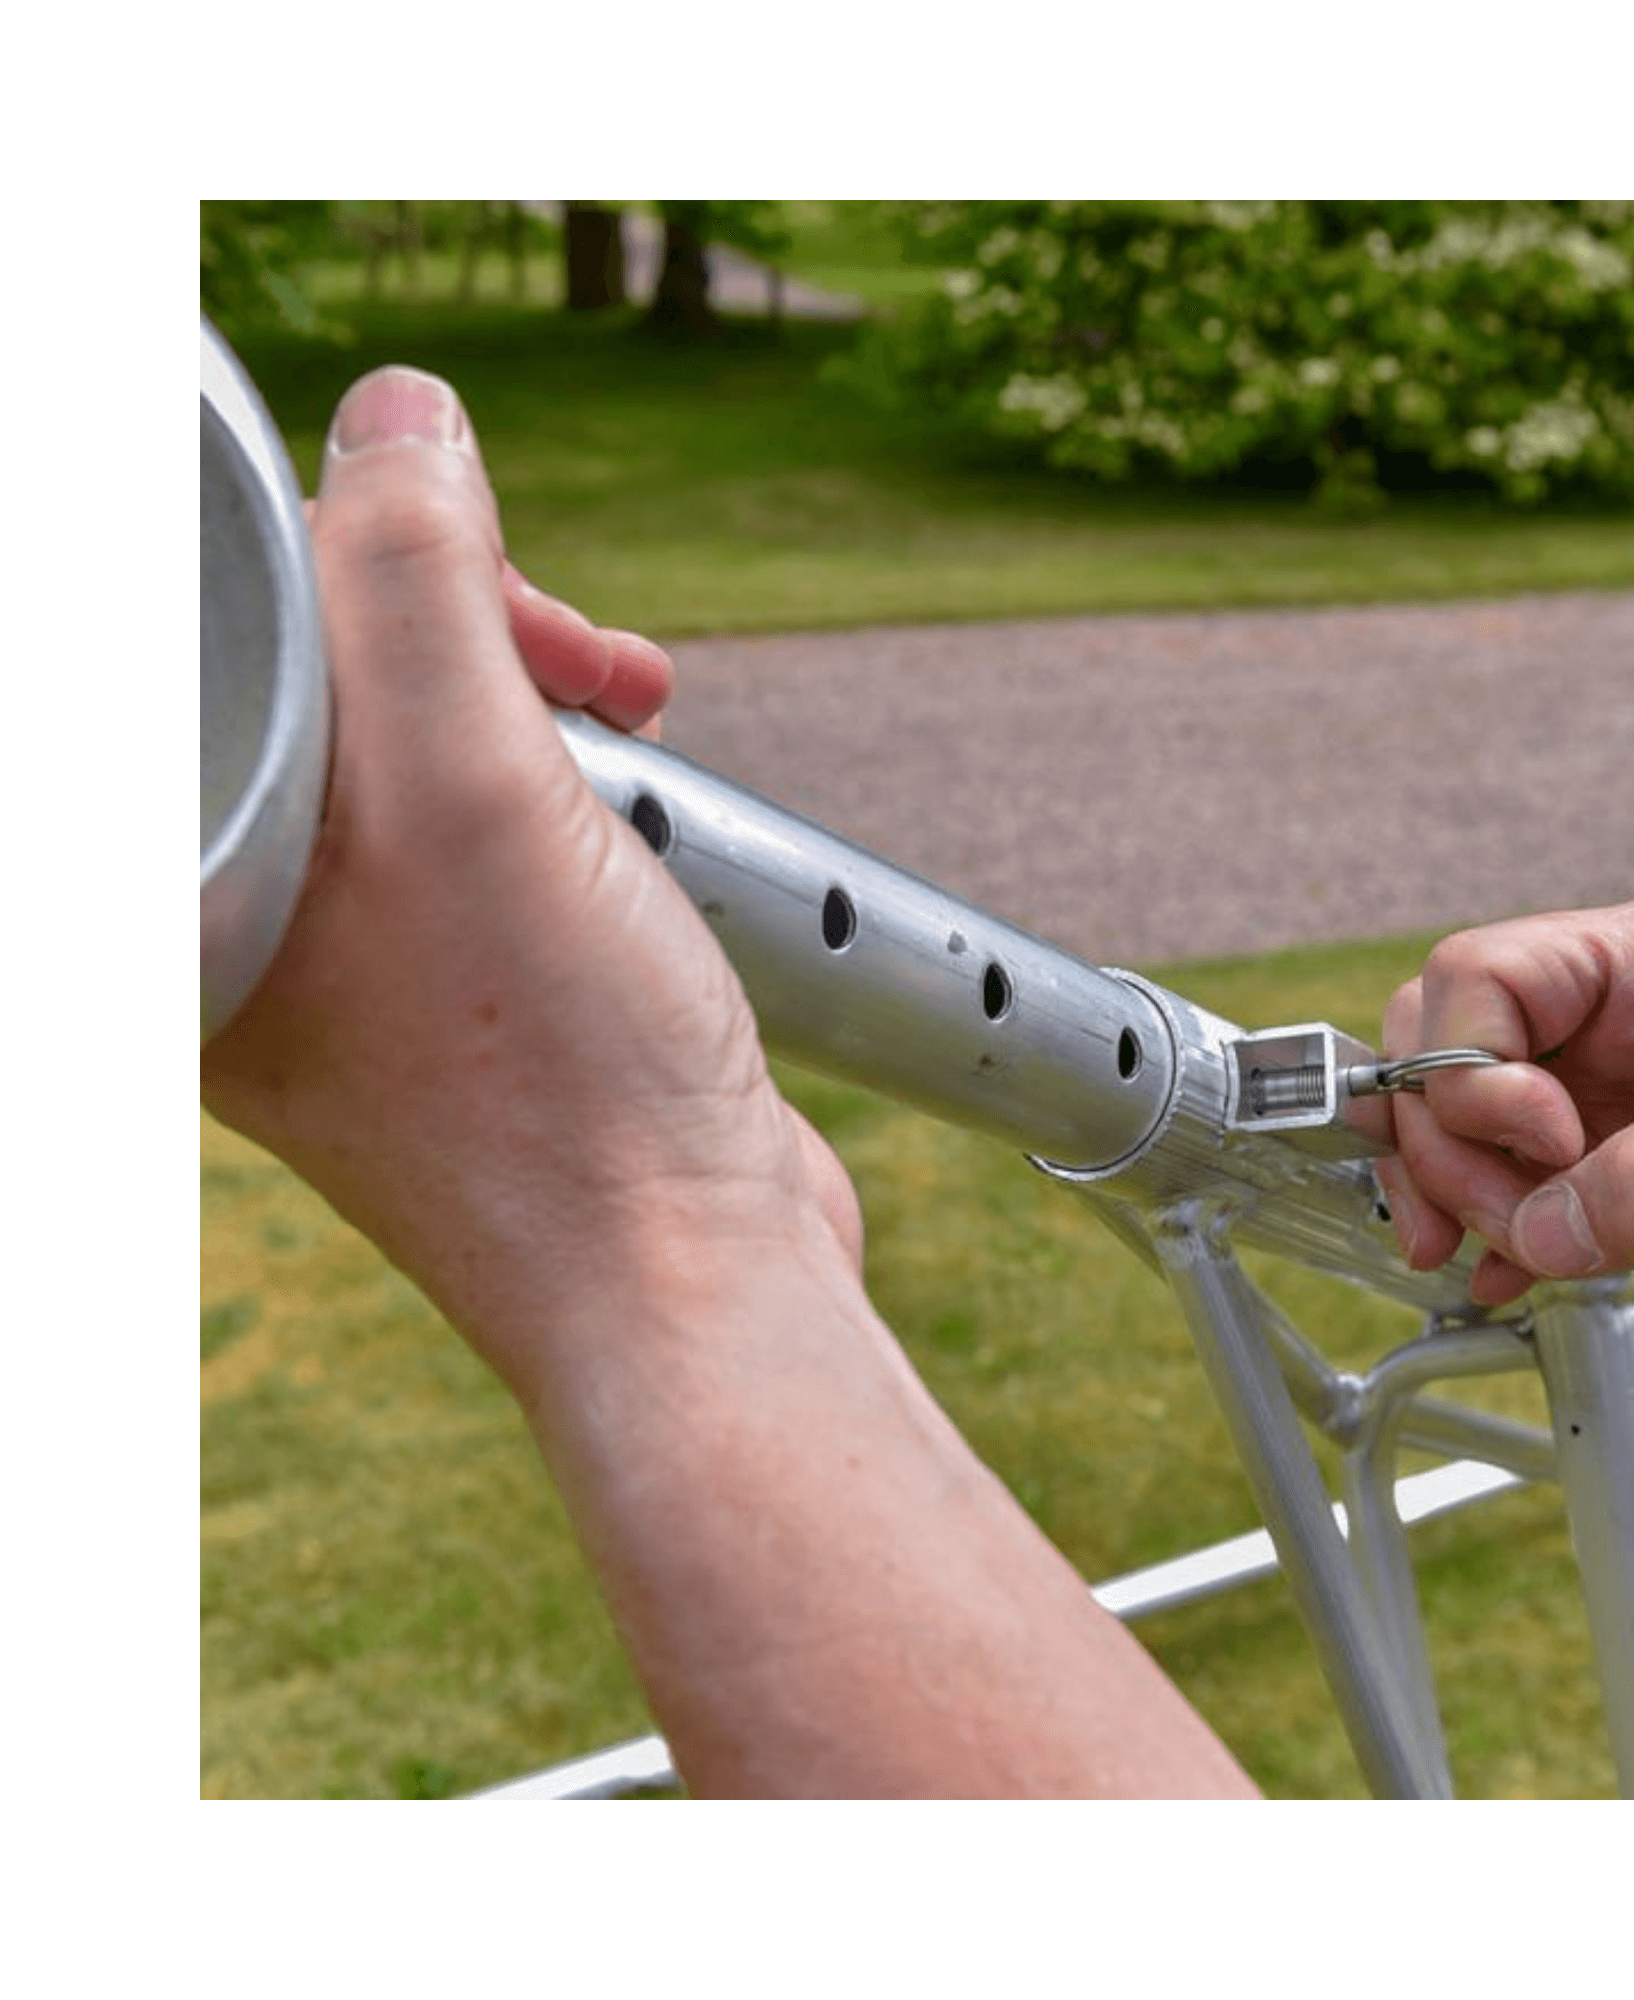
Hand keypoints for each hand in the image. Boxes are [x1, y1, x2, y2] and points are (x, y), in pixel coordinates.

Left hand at [201, 366, 862, 1397]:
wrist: (685, 1278)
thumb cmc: (559, 1071)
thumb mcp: (474, 783)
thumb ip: (412, 578)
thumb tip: (399, 419)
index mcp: (186, 880)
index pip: (237, 626)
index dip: (368, 555)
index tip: (500, 587)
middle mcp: (244, 921)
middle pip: (334, 674)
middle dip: (474, 627)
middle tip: (590, 664)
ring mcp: (351, 963)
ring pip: (422, 746)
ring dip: (535, 699)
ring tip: (636, 721)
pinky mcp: (460, 991)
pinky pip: (486, 829)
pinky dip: (565, 790)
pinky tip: (630, 816)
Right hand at [1373, 892, 1633, 1303]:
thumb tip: (1538, 1227)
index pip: (1484, 973)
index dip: (1474, 1067)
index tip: (1543, 1148)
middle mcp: (1611, 1000)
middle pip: (1446, 1032)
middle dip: (1449, 1137)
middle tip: (1500, 1221)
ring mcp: (1597, 1065)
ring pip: (1453, 1098)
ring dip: (1451, 1182)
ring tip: (1499, 1250)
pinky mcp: (1596, 1132)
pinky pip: (1496, 1160)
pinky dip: (1486, 1218)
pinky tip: (1509, 1270)